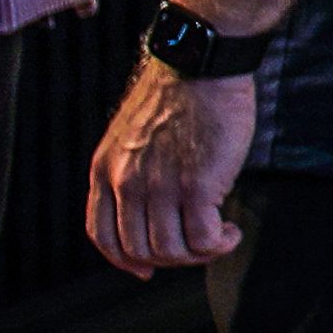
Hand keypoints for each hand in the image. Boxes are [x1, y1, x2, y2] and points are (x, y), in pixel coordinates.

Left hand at [86, 57, 254, 277]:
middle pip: (139, 250)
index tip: (146, 269)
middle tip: (199, 245)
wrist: (201, 64)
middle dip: (171, 258)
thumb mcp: (133, 135)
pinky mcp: (196, 186)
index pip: (102, 234)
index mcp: (104, 170)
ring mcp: (159, 187)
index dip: (123, 260)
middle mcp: (125, 183)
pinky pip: (202, 240)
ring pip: (171, 251)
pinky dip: (219, 245)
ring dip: (199, 254)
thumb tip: (155, 209)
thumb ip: (133, 170)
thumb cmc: (179, 93)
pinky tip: (231, 231)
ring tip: (220, 237)